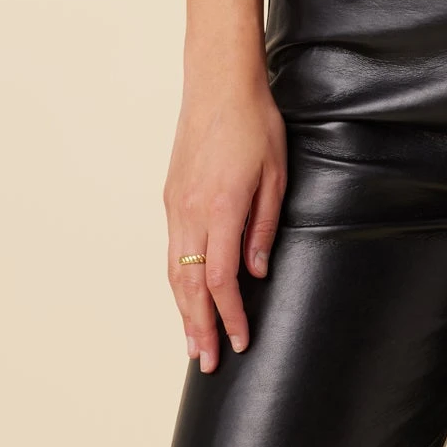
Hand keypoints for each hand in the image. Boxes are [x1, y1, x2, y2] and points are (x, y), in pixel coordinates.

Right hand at [162, 72, 286, 372]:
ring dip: (182, 311)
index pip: (220, 279)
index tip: (239, 342)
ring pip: (173, 271)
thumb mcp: (275, 173)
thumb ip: (263, 226)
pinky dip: (176, 282)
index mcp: (222, 208)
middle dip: (198, 328)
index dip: (229, 316)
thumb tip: (255, 272)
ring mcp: (176, 205)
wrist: (219, 83)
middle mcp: (191, 212)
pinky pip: (171, 250)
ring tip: (191, 343)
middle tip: (206, 364)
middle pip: (189, 285)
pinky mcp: (171, 196)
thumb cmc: (255, 122)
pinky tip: (183, 297)